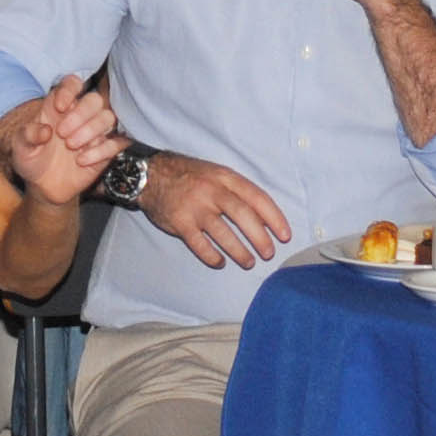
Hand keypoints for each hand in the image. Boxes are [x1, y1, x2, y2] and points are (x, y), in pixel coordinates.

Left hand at [6, 77, 121, 203]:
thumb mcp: (20, 147)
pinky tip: (82, 161)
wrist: (42, 187)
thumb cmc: (32, 160)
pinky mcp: (104, 152)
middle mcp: (79, 116)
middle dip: (81, 114)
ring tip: (71, 146)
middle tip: (63, 134)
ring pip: (108, 117)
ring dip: (91, 130)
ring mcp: (94, 133)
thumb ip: (28, 135)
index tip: (60, 106)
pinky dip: (101, 150)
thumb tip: (46, 131)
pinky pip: (116, 143)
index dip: (70, 90)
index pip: (72, 84)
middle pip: (95, 99)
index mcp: (58, 107)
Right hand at [141, 151, 290, 269]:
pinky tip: (221, 262)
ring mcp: (195, 207)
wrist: (150, 174)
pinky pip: (199, 244)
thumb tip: (265, 217)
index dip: (274, 218)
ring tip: (249, 262)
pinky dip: (212, 256)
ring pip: (223, 233)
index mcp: (225, 177)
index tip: (285, 235)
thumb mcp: (216, 173)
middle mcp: (212, 191)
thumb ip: (238, 191)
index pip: (257, 197)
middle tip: (269, 253)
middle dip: (260, 237)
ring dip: (239, 251)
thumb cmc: (189, 176)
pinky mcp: (179, 222)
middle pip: (243, 215)